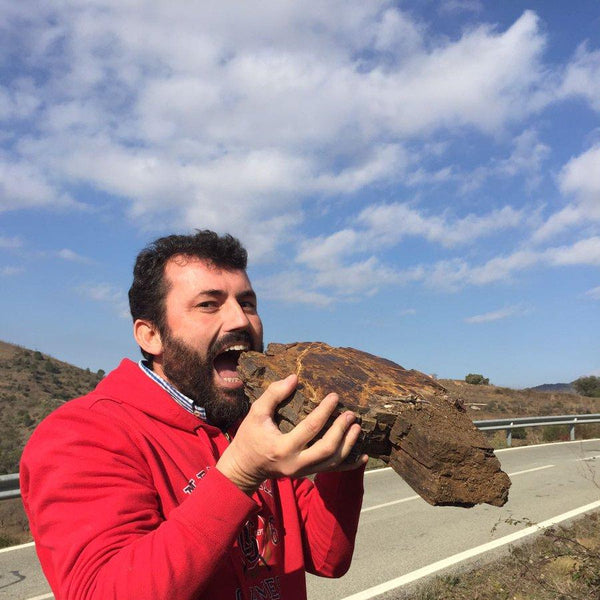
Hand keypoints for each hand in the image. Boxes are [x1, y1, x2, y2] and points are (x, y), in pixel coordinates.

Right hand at [216, 374, 367, 493]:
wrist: (244, 467)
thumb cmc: (249, 437)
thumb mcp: (256, 413)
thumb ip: (274, 394)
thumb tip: (294, 378)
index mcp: (283, 447)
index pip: (310, 427)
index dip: (325, 411)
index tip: (335, 397)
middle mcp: (295, 463)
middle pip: (327, 449)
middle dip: (341, 431)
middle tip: (350, 414)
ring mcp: (302, 472)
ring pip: (332, 461)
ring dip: (348, 444)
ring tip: (356, 427)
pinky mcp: (306, 474)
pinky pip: (332, 471)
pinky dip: (349, 465)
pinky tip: (362, 457)